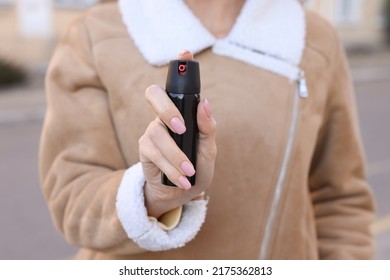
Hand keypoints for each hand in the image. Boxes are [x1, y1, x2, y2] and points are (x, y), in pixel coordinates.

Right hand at [139, 51, 216, 217]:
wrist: (179, 192)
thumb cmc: (196, 167)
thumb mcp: (209, 151)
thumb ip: (208, 129)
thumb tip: (204, 104)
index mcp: (182, 112)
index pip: (177, 85)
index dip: (180, 66)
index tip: (186, 52)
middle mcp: (164, 116)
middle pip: (153, 94)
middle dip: (166, 108)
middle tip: (181, 127)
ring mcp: (152, 131)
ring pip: (157, 133)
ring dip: (175, 155)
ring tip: (189, 171)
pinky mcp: (144, 149)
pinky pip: (153, 153)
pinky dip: (170, 167)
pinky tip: (181, 178)